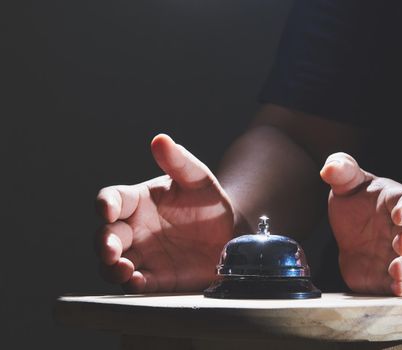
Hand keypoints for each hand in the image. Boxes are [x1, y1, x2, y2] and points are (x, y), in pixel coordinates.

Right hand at [95, 134, 233, 292]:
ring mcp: (143, 255)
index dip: (105, 204)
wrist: (230, 233)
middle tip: (110, 250)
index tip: (107, 209)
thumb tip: (160, 139)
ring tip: (123, 269)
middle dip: (104, 243)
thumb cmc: (209, 202)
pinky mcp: (156, 277)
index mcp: (138, 201)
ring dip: (111, 268)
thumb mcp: (198, 179)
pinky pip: (138, 283)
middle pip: (107, 236)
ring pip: (113, 264)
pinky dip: (133, 285)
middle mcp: (134, 229)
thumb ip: (179, 161)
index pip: (112, 199)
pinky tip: (139, 281)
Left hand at [320, 152, 401, 295]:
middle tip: (400, 244)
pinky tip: (397, 288)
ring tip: (396, 270)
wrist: (350, 234)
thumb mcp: (346, 184)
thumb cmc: (355, 203)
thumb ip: (341, 171)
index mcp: (397, 202)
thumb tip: (330, 167)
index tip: (399, 215)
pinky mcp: (393, 275)